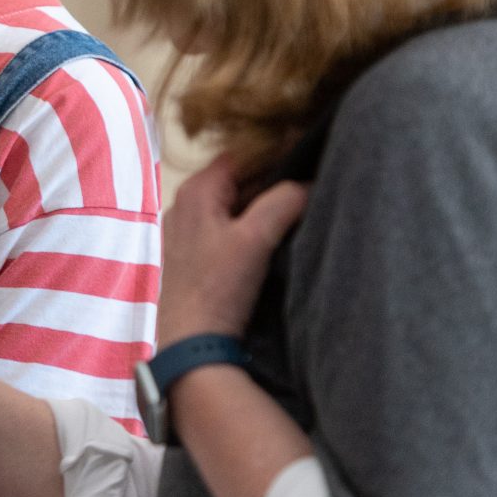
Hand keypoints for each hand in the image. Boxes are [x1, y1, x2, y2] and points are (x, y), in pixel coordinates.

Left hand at [156, 155, 308, 346]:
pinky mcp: (196, 256)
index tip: (309, 158)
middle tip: (310, 186)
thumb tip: (308, 183)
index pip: (242, 154)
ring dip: (265, 207)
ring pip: (237, 205)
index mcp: (196, 190)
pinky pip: (230, 228)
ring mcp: (189, 231)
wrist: (193, 343)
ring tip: (298, 210)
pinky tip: (275, 238)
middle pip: (240, 179)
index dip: (276, 153)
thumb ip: (283, 201)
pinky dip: (252, 227)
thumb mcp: (256, 239)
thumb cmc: (217, 288)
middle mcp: (186, 205)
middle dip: (274, 182)